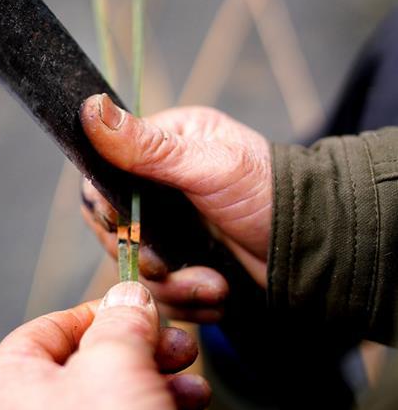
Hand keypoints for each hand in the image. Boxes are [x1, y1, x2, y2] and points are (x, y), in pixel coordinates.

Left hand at [0, 282, 211, 409]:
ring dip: (160, 392)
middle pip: (88, 368)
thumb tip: (130, 295)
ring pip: (110, 406)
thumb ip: (124, 319)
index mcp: (1, 385)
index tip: (141, 309)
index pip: (50, 330)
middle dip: (145, 357)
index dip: (102, 314)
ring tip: (196, 394)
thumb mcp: (117, 357)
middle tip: (182, 350)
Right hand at [80, 96, 271, 318]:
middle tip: (167, 265)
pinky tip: (218, 293)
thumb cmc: (271, 192)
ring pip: (136, 268)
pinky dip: (187, 302)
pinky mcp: (186, 265)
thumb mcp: (207, 165)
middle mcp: (159, 188)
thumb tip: (90, 108)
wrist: (319, 249)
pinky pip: (162, 293)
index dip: (106, 209)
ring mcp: (172, 230)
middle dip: (143, 256)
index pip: (102, 179)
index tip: (124, 225)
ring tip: (212, 285)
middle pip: (113, 231)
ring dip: (172, 286)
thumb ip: (147, 147)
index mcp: (162, 146)